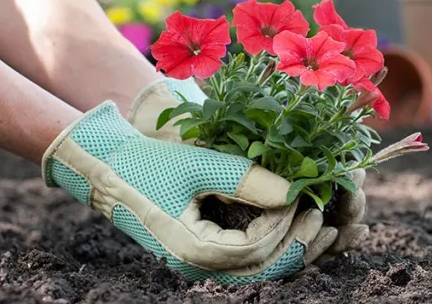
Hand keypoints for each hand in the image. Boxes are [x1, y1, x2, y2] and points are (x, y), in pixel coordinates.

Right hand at [127, 77, 370, 256]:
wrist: (105, 166)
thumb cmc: (148, 161)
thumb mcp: (199, 164)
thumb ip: (247, 178)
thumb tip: (294, 191)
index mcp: (194, 250)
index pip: (258, 248)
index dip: (287, 223)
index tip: (306, 196)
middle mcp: (197, 266)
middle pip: (264, 269)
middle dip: (300, 245)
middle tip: (326, 218)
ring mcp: (199, 262)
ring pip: (258, 268)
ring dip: (292, 250)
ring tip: (322, 227)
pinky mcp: (203, 251)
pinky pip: (247, 258)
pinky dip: (275, 246)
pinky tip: (296, 228)